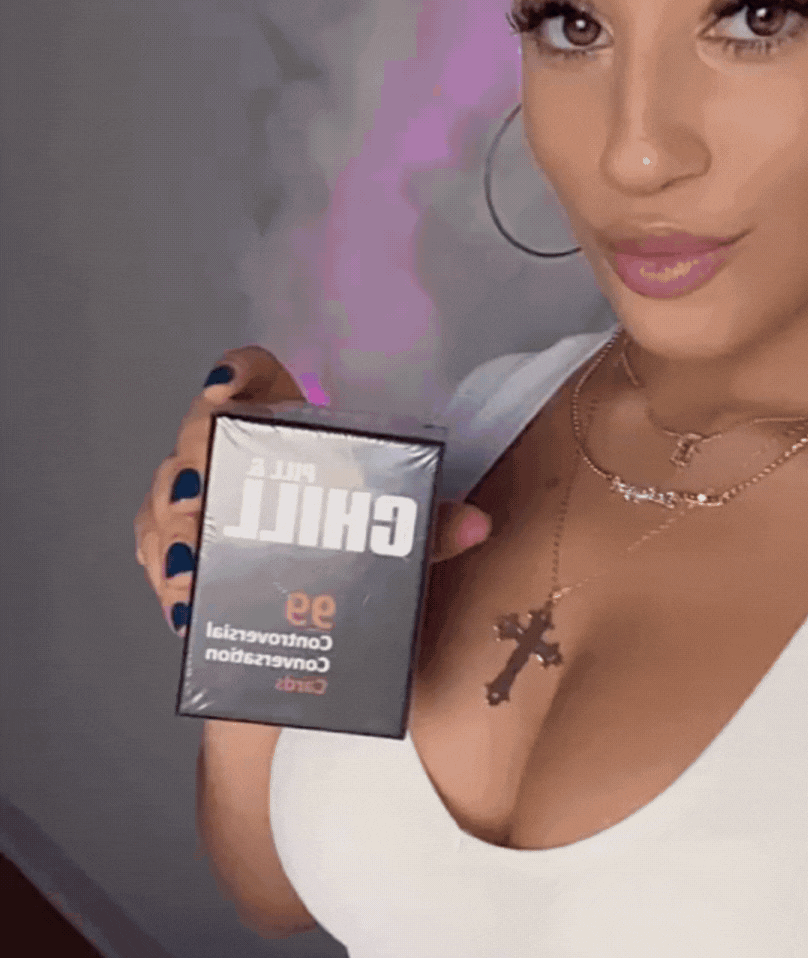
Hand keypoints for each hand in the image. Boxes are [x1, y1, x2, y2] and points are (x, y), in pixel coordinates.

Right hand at [134, 347, 491, 635]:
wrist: (321, 607)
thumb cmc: (357, 544)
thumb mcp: (394, 533)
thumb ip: (430, 527)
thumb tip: (479, 525)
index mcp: (284, 424)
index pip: (250, 374)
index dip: (234, 372)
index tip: (226, 390)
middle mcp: (235, 454)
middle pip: (198, 438)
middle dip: (192, 463)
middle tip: (201, 496)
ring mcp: (202, 502)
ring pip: (166, 497)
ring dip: (172, 529)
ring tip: (191, 565)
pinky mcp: (181, 552)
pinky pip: (156, 554)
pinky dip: (167, 580)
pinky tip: (186, 606)